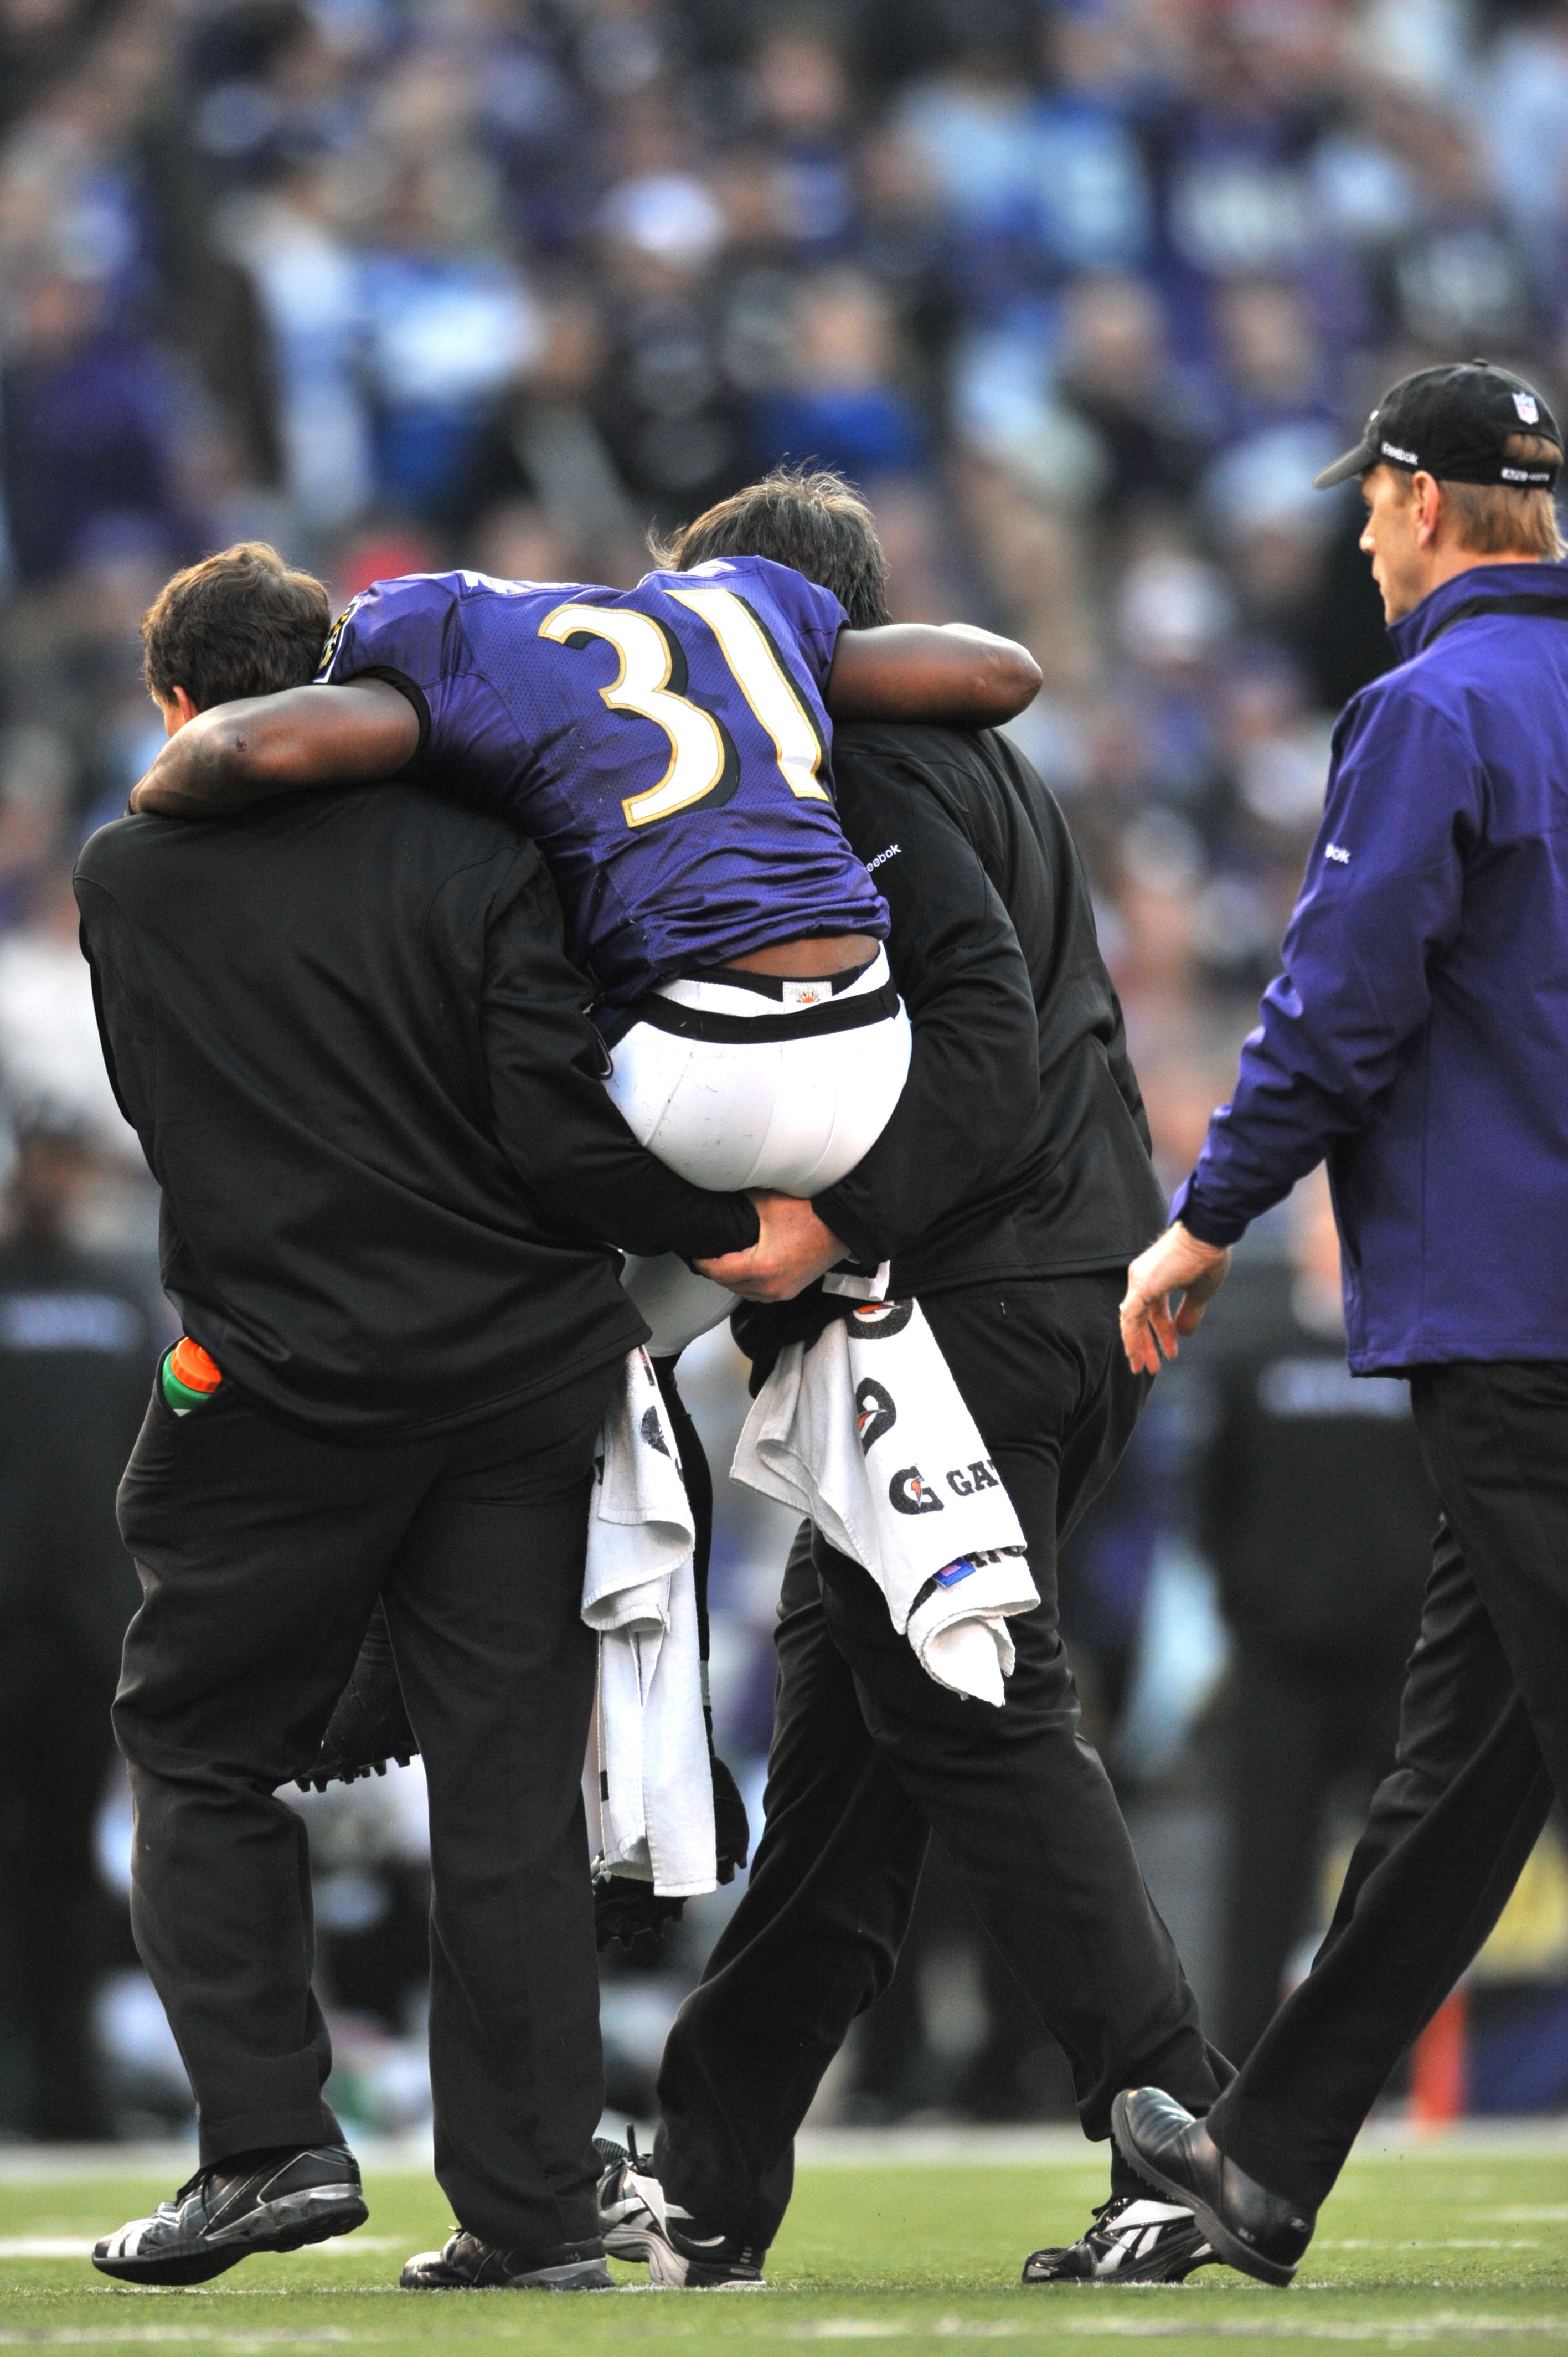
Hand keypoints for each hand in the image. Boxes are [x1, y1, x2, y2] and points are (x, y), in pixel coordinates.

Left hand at [695, 1192, 846, 1302]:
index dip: (702, 1261)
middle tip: (706, 1252)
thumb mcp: (768, 1202)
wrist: (843, 1226)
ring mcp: (781, 1292)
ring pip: (743, 1292)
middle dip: (715, 1269)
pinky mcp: (790, 1291)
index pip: (718, 1271)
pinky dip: (748, 1283)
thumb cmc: (812, 1214)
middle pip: (727, 1284)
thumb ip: (739, 1203)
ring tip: (723, 1259)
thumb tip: (719, 1196)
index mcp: (761, 1267)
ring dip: (731, 1278)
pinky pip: (759, 1293)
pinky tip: (745, 1267)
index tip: (695, 1252)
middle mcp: (770, 1286)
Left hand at [1120, 1223, 1230, 1375]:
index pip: (1151, 1312)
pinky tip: (1138, 1353)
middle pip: (1138, 1318)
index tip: (1169, 1352)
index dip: (1160, 1333)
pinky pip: (1131, 1316)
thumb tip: (1184, 1333)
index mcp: (1154, 1278)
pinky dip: (1133, 1336)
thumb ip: (1189, 1313)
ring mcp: (1140, 1280)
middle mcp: (1142, 1277)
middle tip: (1151, 1368)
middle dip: (1145, 1344)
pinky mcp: (1142, 1285)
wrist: (1209, 1233)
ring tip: (1147, 1368)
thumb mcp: (1199, 1292)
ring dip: (1139, 1346)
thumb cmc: (1208, 1255)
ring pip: (1131, 1320)